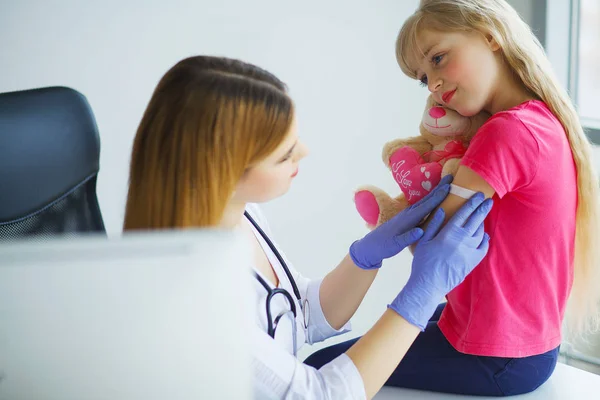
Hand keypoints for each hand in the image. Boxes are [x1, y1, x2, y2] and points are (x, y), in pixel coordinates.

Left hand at [349, 175, 452, 269]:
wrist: (372, 246)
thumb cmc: (384, 246)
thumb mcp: (395, 245)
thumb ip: (408, 238)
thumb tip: (420, 231)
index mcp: (407, 219)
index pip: (425, 206)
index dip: (437, 196)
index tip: (448, 186)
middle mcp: (408, 214)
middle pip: (426, 199)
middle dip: (439, 188)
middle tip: (451, 177)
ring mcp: (407, 215)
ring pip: (424, 202)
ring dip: (435, 193)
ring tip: (446, 185)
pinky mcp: (407, 219)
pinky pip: (422, 208)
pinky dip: (430, 201)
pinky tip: (435, 200)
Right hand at [388, 192, 492, 329]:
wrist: (429, 284)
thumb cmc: (423, 262)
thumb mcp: (424, 241)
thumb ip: (434, 224)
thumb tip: (442, 210)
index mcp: (449, 233)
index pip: (464, 213)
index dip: (472, 203)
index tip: (478, 195)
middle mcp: (462, 240)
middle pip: (476, 220)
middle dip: (483, 208)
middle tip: (488, 201)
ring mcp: (469, 251)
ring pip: (481, 233)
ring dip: (482, 223)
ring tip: (482, 217)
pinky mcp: (473, 262)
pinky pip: (483, 247)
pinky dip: (485, 240)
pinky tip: (484, 235)